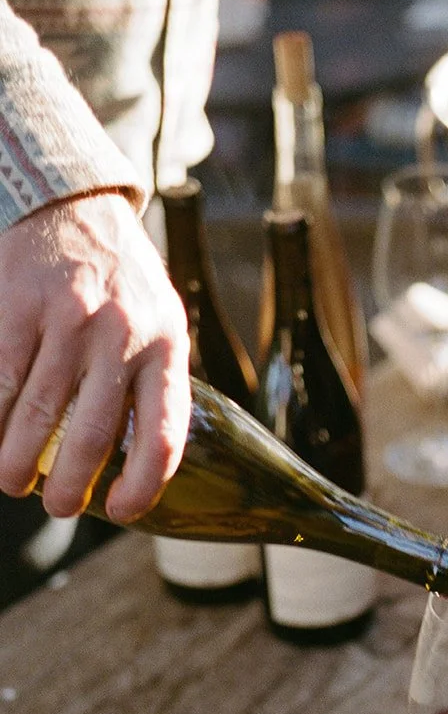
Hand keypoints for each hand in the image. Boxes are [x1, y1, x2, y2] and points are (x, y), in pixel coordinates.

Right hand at [0, 193, 190, 523]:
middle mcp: (121, 333)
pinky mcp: (18, 304)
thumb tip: (142, 462)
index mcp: (166, 345)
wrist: (72, 203)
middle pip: (91, 436)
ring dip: (15, 462)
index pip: (163, 434)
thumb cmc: (120, 280)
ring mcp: (67, 318)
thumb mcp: (161, 320)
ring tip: (11, 478)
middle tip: (55, 506)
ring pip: (35, 415)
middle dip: (67, 488)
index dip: (143, 486)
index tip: (120, 510)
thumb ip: (154, 380)